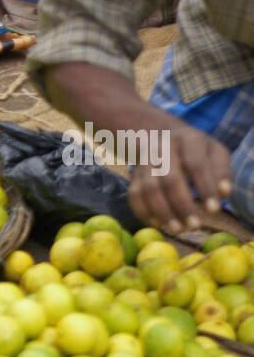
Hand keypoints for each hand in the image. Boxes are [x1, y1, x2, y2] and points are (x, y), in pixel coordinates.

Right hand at [44, 63, 231, 234]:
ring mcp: (145, 159)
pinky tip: (157, 224)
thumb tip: (224, 194)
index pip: (196, 164)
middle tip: (194, 226)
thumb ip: (221, 170)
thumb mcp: (212, 149)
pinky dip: (143, 211)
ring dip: (163, 212)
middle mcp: (163, 146)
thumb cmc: (192, 147)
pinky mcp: (133, 172)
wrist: (151, 127)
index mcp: (188, 139)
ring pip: (149, 187)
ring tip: (177, 229)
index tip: (214, 210)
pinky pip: (133, 193)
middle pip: (169, 178)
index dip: (205, 187)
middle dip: (182, 204)